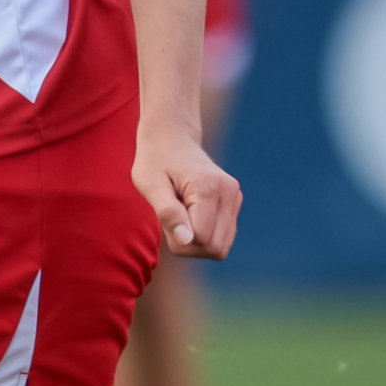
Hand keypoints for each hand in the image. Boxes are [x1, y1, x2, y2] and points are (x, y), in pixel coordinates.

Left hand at [137, 128, 241, 259]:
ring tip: (181, 215)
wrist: (172, 137)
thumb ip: (168, 213)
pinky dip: (204, 236)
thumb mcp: (150, 185)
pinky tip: (191, 215)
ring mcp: (235, 197)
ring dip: (196, 242)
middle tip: (171, 218)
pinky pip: (222, 239)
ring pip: (221, 247)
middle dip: (188, 244)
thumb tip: (187, 240)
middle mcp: (229, 192)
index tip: (164, 214)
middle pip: (215, 248)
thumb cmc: (155, 161)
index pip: (200, 239)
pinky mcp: (234, 202)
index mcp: (208, 187)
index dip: (177, 237)